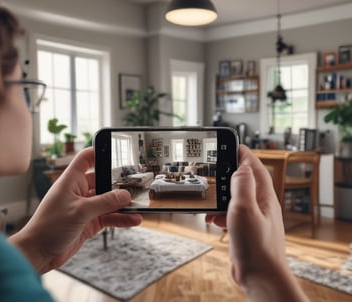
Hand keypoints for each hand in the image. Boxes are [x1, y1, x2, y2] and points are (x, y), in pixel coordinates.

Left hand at [10, 147, 141, 273]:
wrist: (38, 254)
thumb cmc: (48, 227)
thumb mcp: (80, 211)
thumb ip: (105, 202)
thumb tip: (125, 195)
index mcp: (72, 181)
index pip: (86, 159)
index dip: (99, 152)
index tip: (116, 150)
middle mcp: (79, 191)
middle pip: (103, 180)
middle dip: (118, 182)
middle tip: (135, 182)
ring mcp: (86, 207)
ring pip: (109, 201)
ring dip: (122, 203)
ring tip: (138, 204)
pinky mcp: (90, 222)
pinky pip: (110, 217)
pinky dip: (121, 218)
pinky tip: (134, 219)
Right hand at [206, 145, 307, 300]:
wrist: (260, 276)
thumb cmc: (256, 246)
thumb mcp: (245, 209)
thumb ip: (242, 185)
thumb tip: (242, 166)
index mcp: (263, 196)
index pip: (255, 167)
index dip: (244, 154)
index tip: (234, 144)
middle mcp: (260, 204)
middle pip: (244, 180)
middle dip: (229, 173)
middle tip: (215, 166)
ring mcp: (252, 217)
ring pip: (235, 197)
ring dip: (221, 195)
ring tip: (209, 197)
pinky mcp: (244, 228)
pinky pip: (230, 213)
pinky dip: (219, 212)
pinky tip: (211, 218)